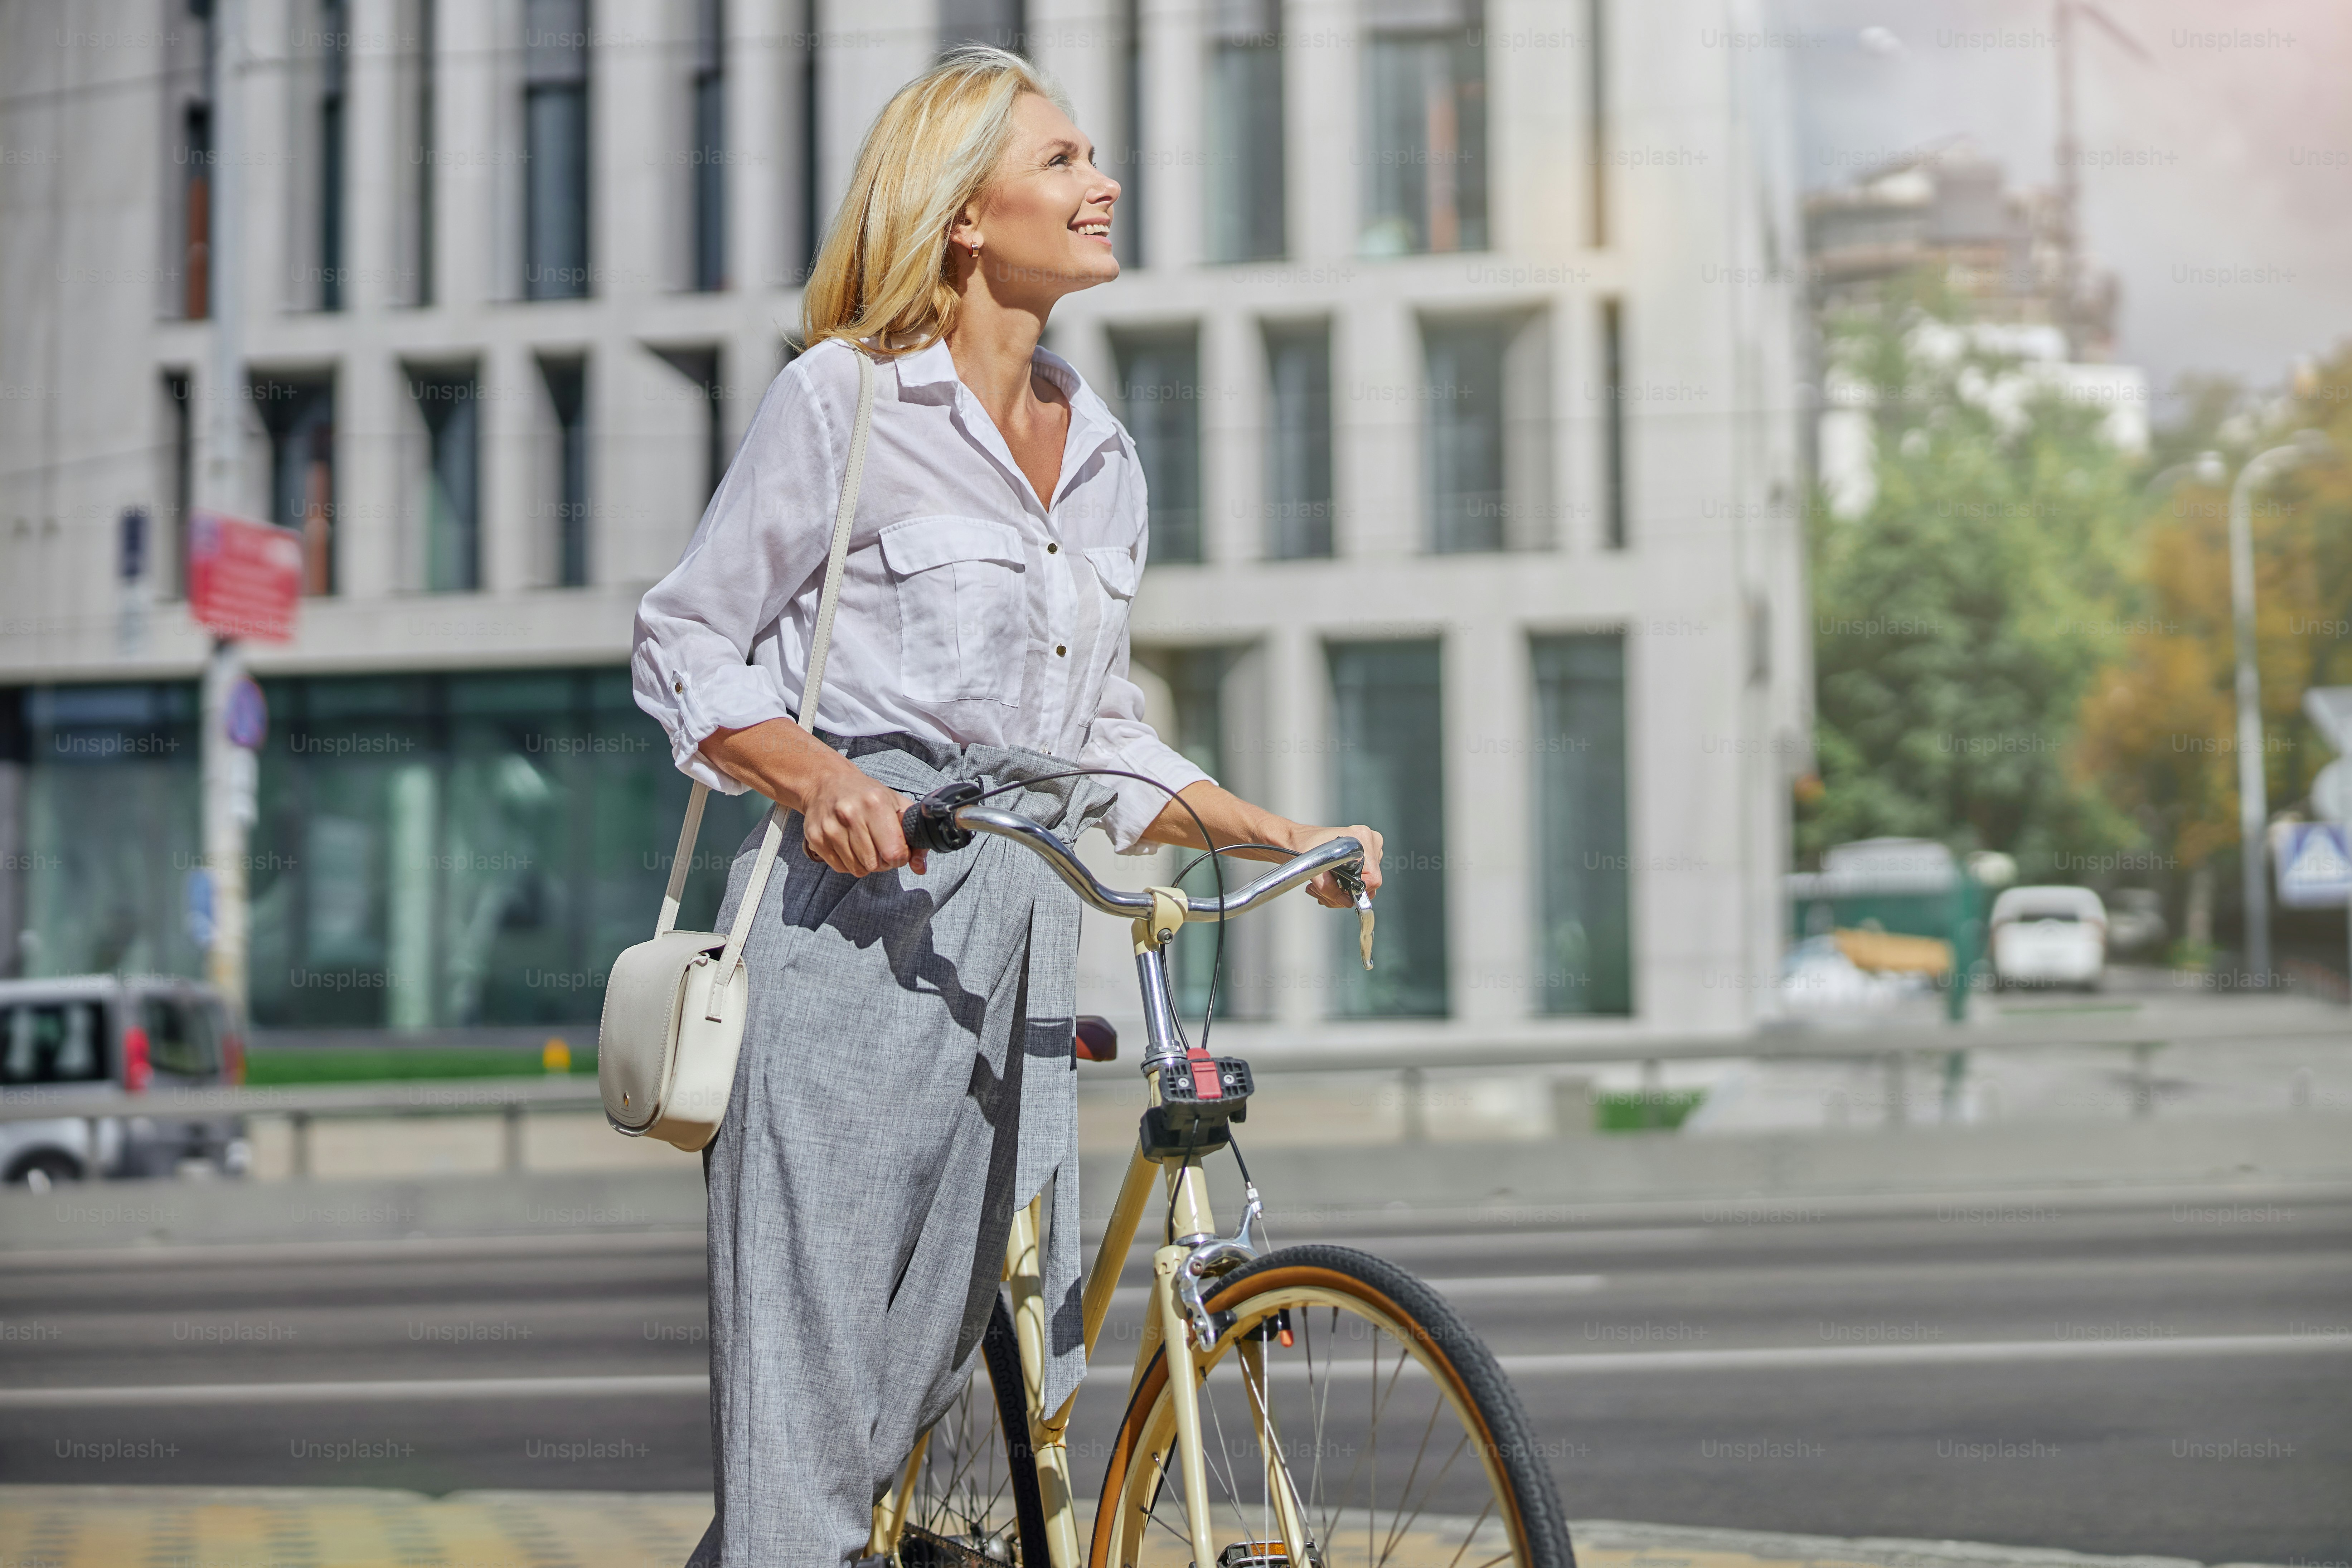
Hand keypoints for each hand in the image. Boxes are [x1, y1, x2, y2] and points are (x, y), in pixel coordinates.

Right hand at [797, 767, 927, 878]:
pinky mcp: (815, 838)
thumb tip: (920, 868)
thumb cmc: (866, 794)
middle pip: (875, 864)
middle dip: (883, 862)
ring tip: (864, 844)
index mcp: (875, 803)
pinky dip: (848, 863)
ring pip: (857, 869)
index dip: (900, 857)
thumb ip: (914, 836)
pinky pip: (840, 868)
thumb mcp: (895, 804)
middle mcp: (850, 814)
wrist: (827, 783)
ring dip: (865, 863)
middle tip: (880, 846)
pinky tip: (849, 845)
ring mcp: (830, 827)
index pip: (894, 852)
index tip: (898, 849)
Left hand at [1294, 823, 1382, 908]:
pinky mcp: (1364, 856)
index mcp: (1361, 838)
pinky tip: (1325, 881)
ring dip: (1339, 892)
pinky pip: (1360, 879)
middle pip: (1369, 884)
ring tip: (1319, 885)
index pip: (1373, 878)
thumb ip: (1328, 888)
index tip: (1339, 894)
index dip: (1357, 891)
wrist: (1296, 839)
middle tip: (1321, 890)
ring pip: (1363, 884)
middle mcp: (1369, 841)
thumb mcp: (1312, 868)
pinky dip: (1342, 886)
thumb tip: (1346, 902)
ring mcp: (1368, 848)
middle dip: (1344, 893)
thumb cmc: (1302, 846)